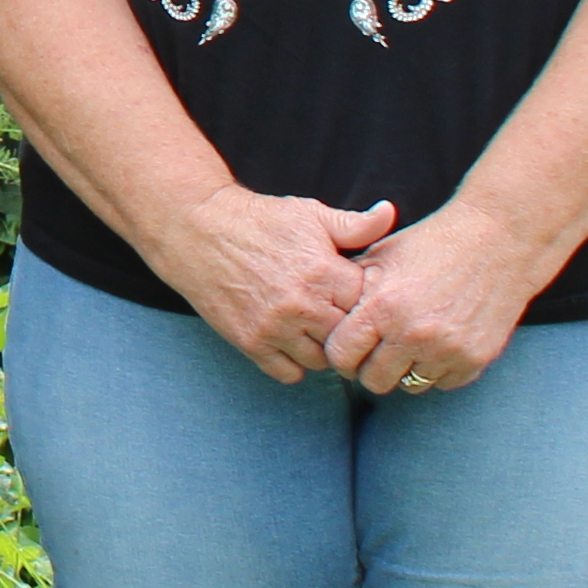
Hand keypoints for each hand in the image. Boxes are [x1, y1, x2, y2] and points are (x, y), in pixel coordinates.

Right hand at [149, 186, 399, 386]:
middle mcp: (302, 305)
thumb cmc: (259, 220)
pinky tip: (290, 341)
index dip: (364, 301)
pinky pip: (289, 373)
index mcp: (323, 272)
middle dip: (346, 328)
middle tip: (337, 316)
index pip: (368, 306)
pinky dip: (293, 363)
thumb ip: (354, 224)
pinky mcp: (250, 342)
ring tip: (314, 328)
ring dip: (322, 348)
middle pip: (348, 338)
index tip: (353, 295)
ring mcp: (275, 328)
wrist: (197, 229)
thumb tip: (390, 214)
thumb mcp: (310, 214)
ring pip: (321, 361)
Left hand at [324, 208, 550, 401]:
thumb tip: (323, 312)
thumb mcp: (382, 256)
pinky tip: (439, 342)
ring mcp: (446, 351)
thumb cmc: (433, 244)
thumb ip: (351, 288)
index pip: (341, 357)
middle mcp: (413, 334)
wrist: (498, 241)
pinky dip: (438, 369)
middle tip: (378, 352)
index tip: (348, 349)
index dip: (341, 355)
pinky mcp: (474, 360)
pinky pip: (443, 383)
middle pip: (373, 381)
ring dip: (407, 369)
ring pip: (409, 385)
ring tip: (411, 343)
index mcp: (382, 307)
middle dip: (370, 368)